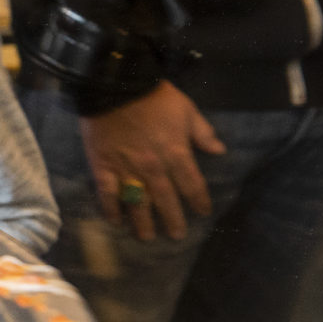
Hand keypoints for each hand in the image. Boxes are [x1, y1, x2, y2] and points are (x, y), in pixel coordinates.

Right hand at [78, 82, 225, 241]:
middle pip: (166, 200)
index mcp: (176, 153)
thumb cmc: (154, 96)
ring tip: (147, 237)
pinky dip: (111, 208)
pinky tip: (116, 221)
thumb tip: (220, 151)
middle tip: (177, 236)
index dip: (199, 201)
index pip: (192, 185)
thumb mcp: (187, 110)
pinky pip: (108, 193)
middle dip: (173, 220)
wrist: (115, 84)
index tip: (203, 213)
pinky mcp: (103, 166)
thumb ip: (203, 132)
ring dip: (143, 222)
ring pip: (138, 202)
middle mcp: (154, 167)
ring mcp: (127, 169)